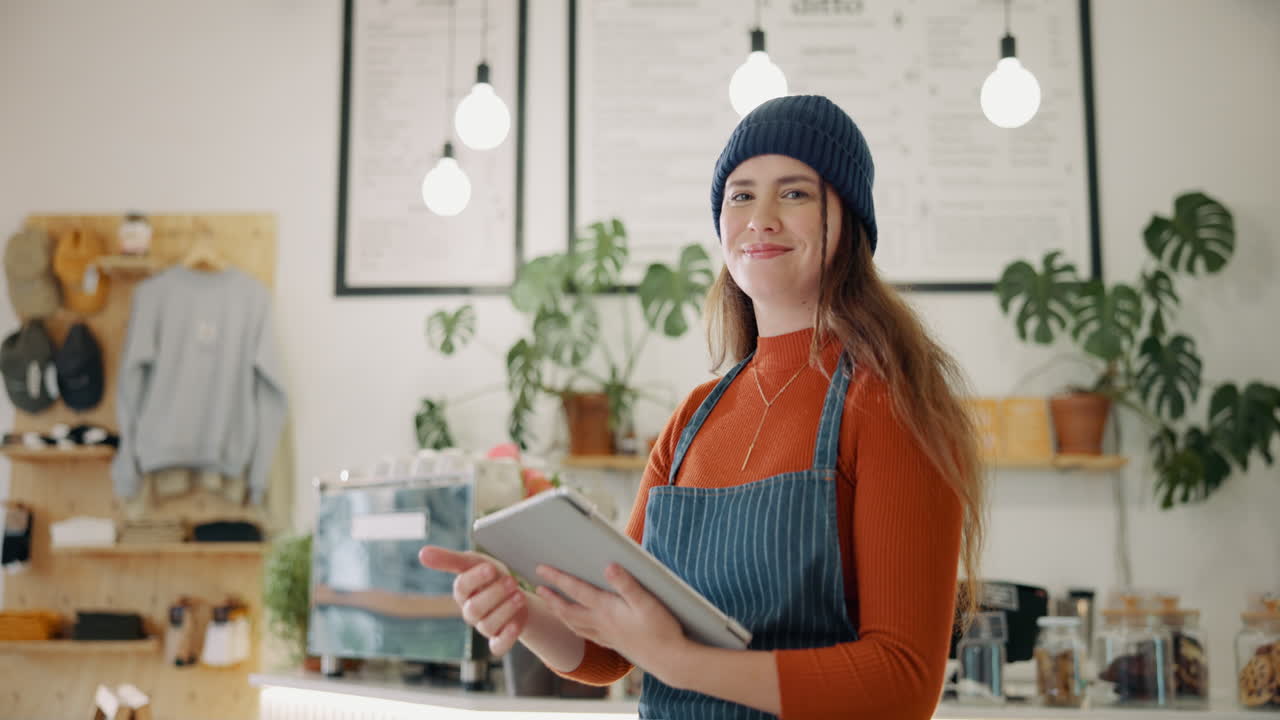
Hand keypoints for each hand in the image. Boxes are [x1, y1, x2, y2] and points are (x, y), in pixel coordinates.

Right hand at [418, 546, 527, 655]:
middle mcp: (470, 611)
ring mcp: (484, 627)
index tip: (491, 568)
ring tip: (520, 596)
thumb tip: (422, 553)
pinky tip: (515, 625)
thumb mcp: (475, 562)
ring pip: (487, 625)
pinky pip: (497, 647)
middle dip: (494, 594)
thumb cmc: (491, 577)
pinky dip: (506, 638)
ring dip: (505, 610)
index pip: (462, 587)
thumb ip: (450, 559)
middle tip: (511, 581)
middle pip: (474, 609)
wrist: (516, 594)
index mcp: (463, 592)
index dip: (476, 578)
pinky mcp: (499, 640)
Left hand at [535, 562, 689, 683]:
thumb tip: (608, 566)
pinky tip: (577, 626)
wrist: (670, 660)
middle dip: (551, 598)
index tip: (541, 569)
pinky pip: (585, 634)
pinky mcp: (614, 643)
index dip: (557, 578)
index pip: (576, 590)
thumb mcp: (647, 602)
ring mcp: (606, 636)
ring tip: (551, 604)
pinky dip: (574, 627)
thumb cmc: (661, 630)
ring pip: (574, 624)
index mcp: (606, 610)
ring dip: (559, 613)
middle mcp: (601, 623)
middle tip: (538, 587)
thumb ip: (627, 584)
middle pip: (568, 610)